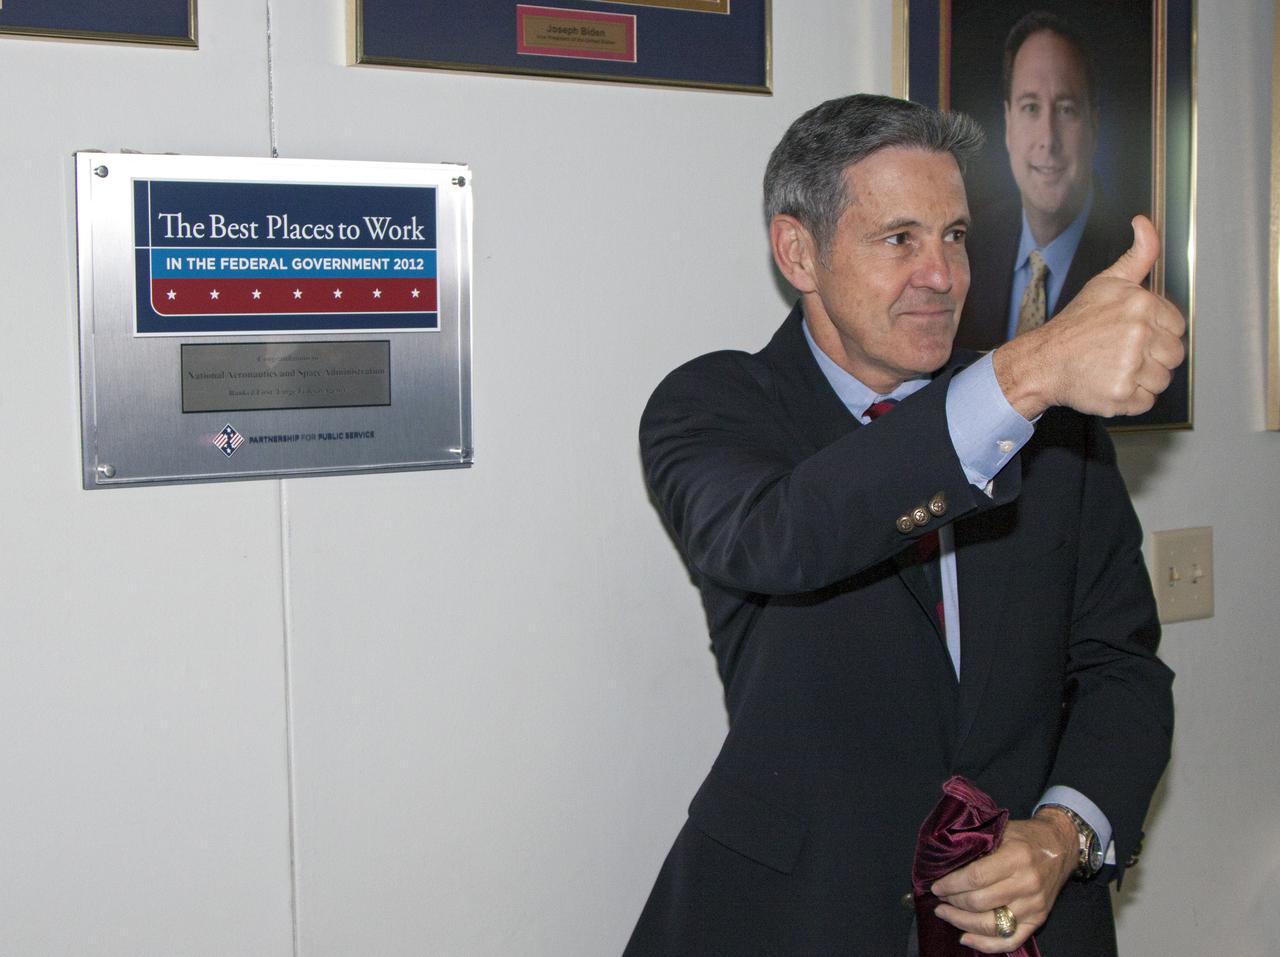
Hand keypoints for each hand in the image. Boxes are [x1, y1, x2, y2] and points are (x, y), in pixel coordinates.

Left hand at [929, 814, 1076, 953]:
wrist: (1061, 846)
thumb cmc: (1026, 837)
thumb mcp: (1002, 830)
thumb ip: (978, 845)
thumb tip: (945, 862)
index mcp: (1016, 857)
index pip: (976, 877)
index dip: (951, 884)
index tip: (936, 886)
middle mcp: (1027, 884)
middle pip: (980, 902)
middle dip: (953, 903)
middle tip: (939, 899)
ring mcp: (1034, 905)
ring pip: (991, 924)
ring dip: (962, 922)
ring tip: (945, 914)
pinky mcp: (1038, 920)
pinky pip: (1010, 940)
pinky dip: (986, 944)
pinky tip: (966, 937)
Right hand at [992, 214, 1186, 420]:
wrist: (1042, 361)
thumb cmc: (1075, 324)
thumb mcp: (1106, 282)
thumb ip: (1138, 254)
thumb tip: (1143, 222)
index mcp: (1141, 304)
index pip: (1176, 326)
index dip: (1156, 333)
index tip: (1131, 334)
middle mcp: (1138, 333)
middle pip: (1173, 355)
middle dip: (1151, 357)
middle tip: (1120, 353)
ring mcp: (1130, 365)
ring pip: (1161, 380)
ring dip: (1141, 379)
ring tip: (1113, 368)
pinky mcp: (1121, 394)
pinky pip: (1145, 401)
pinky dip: (1130, 399)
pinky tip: (1109, 383)